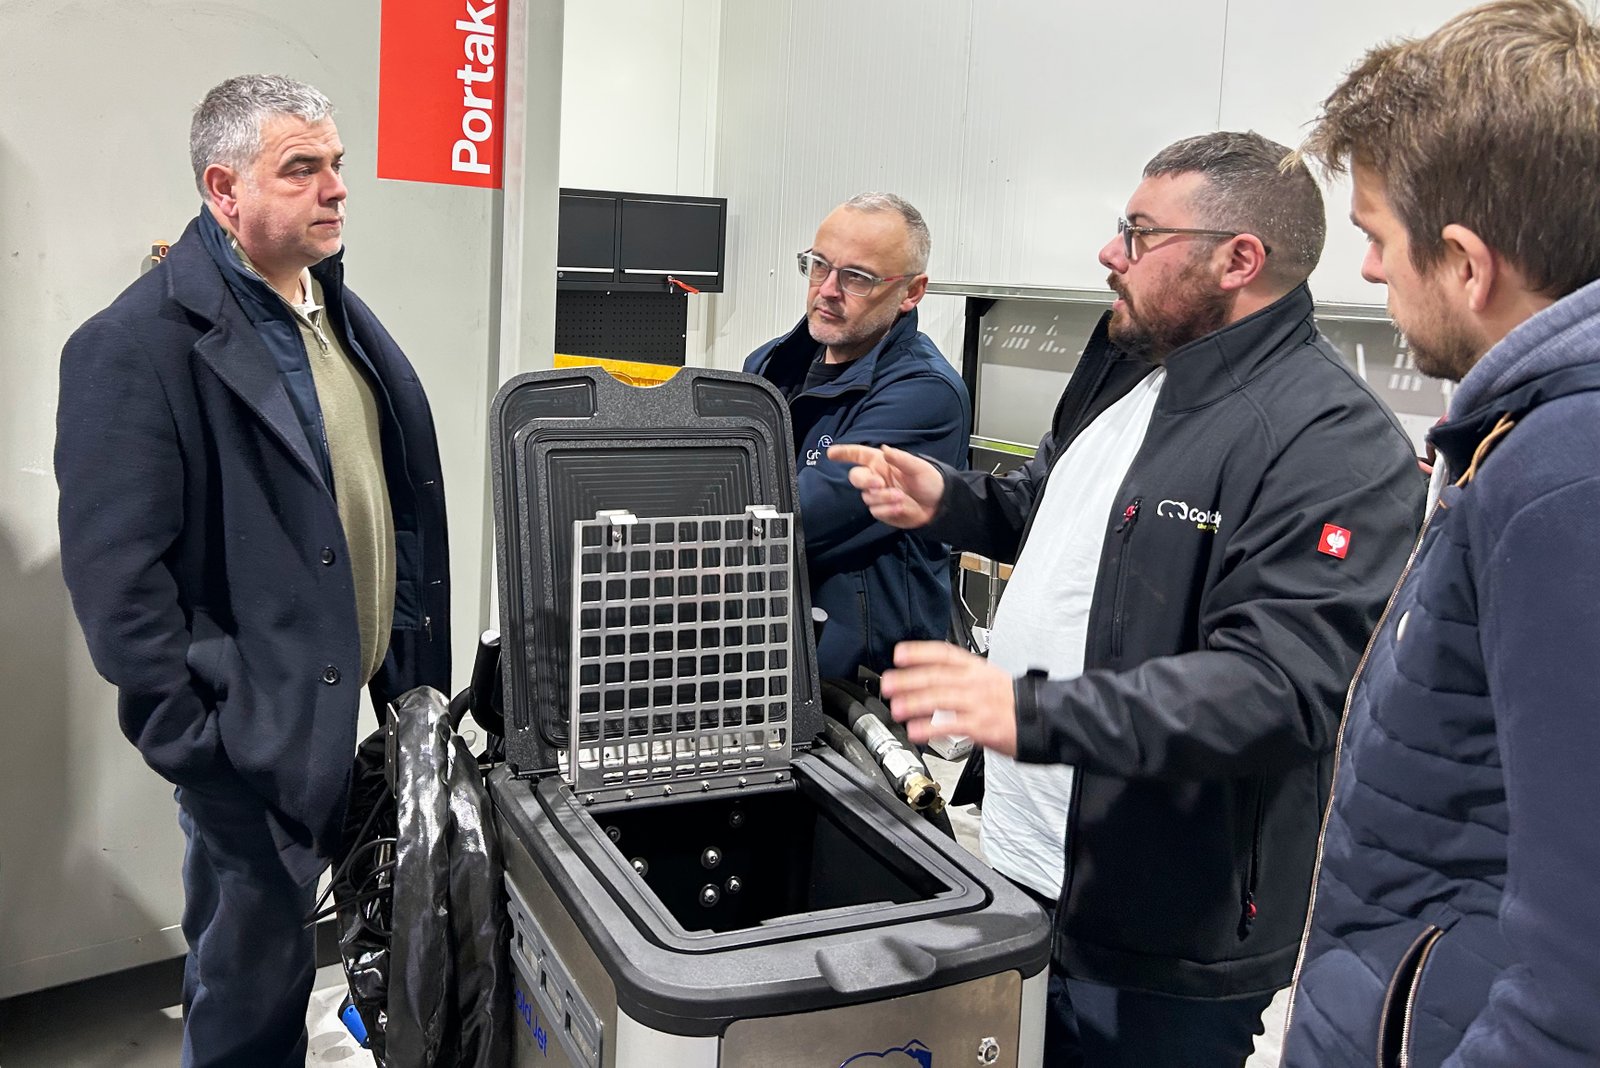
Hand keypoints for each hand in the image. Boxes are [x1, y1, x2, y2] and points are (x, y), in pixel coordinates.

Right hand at [826, 443, 944, 528]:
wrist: (938, 505)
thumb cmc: (929, 480)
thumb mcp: (918, 467)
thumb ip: (900, 458)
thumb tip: (884, 449)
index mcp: (882, 463)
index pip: (859, 455)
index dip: (844, 453)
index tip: (831, 453)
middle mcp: (877, 478)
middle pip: (856, 477)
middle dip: (865, 480)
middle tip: (880, 483)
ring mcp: (878, 495)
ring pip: (868, 497)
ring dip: (884, 497)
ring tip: (902, 498)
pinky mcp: (882, 511)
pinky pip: (876, 510)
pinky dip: (888, 509)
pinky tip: (901, 507)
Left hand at [880, 641, 1017, 756]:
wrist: (1040, 718)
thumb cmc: (1010, 701)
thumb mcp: (986, 678)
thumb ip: (958, 677)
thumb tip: (926, 678)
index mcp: (975, 668)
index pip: (944, 654)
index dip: (920, 652)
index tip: (899, 654)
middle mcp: (974, 682)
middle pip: (936, 676)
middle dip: (908, 679)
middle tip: (888, 684)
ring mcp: (978, 703)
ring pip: (941, 699)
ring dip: (915, 703)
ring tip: (896, 708)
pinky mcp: (982, 726)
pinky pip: (951, 726)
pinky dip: (931, 728)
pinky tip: (915, 731)